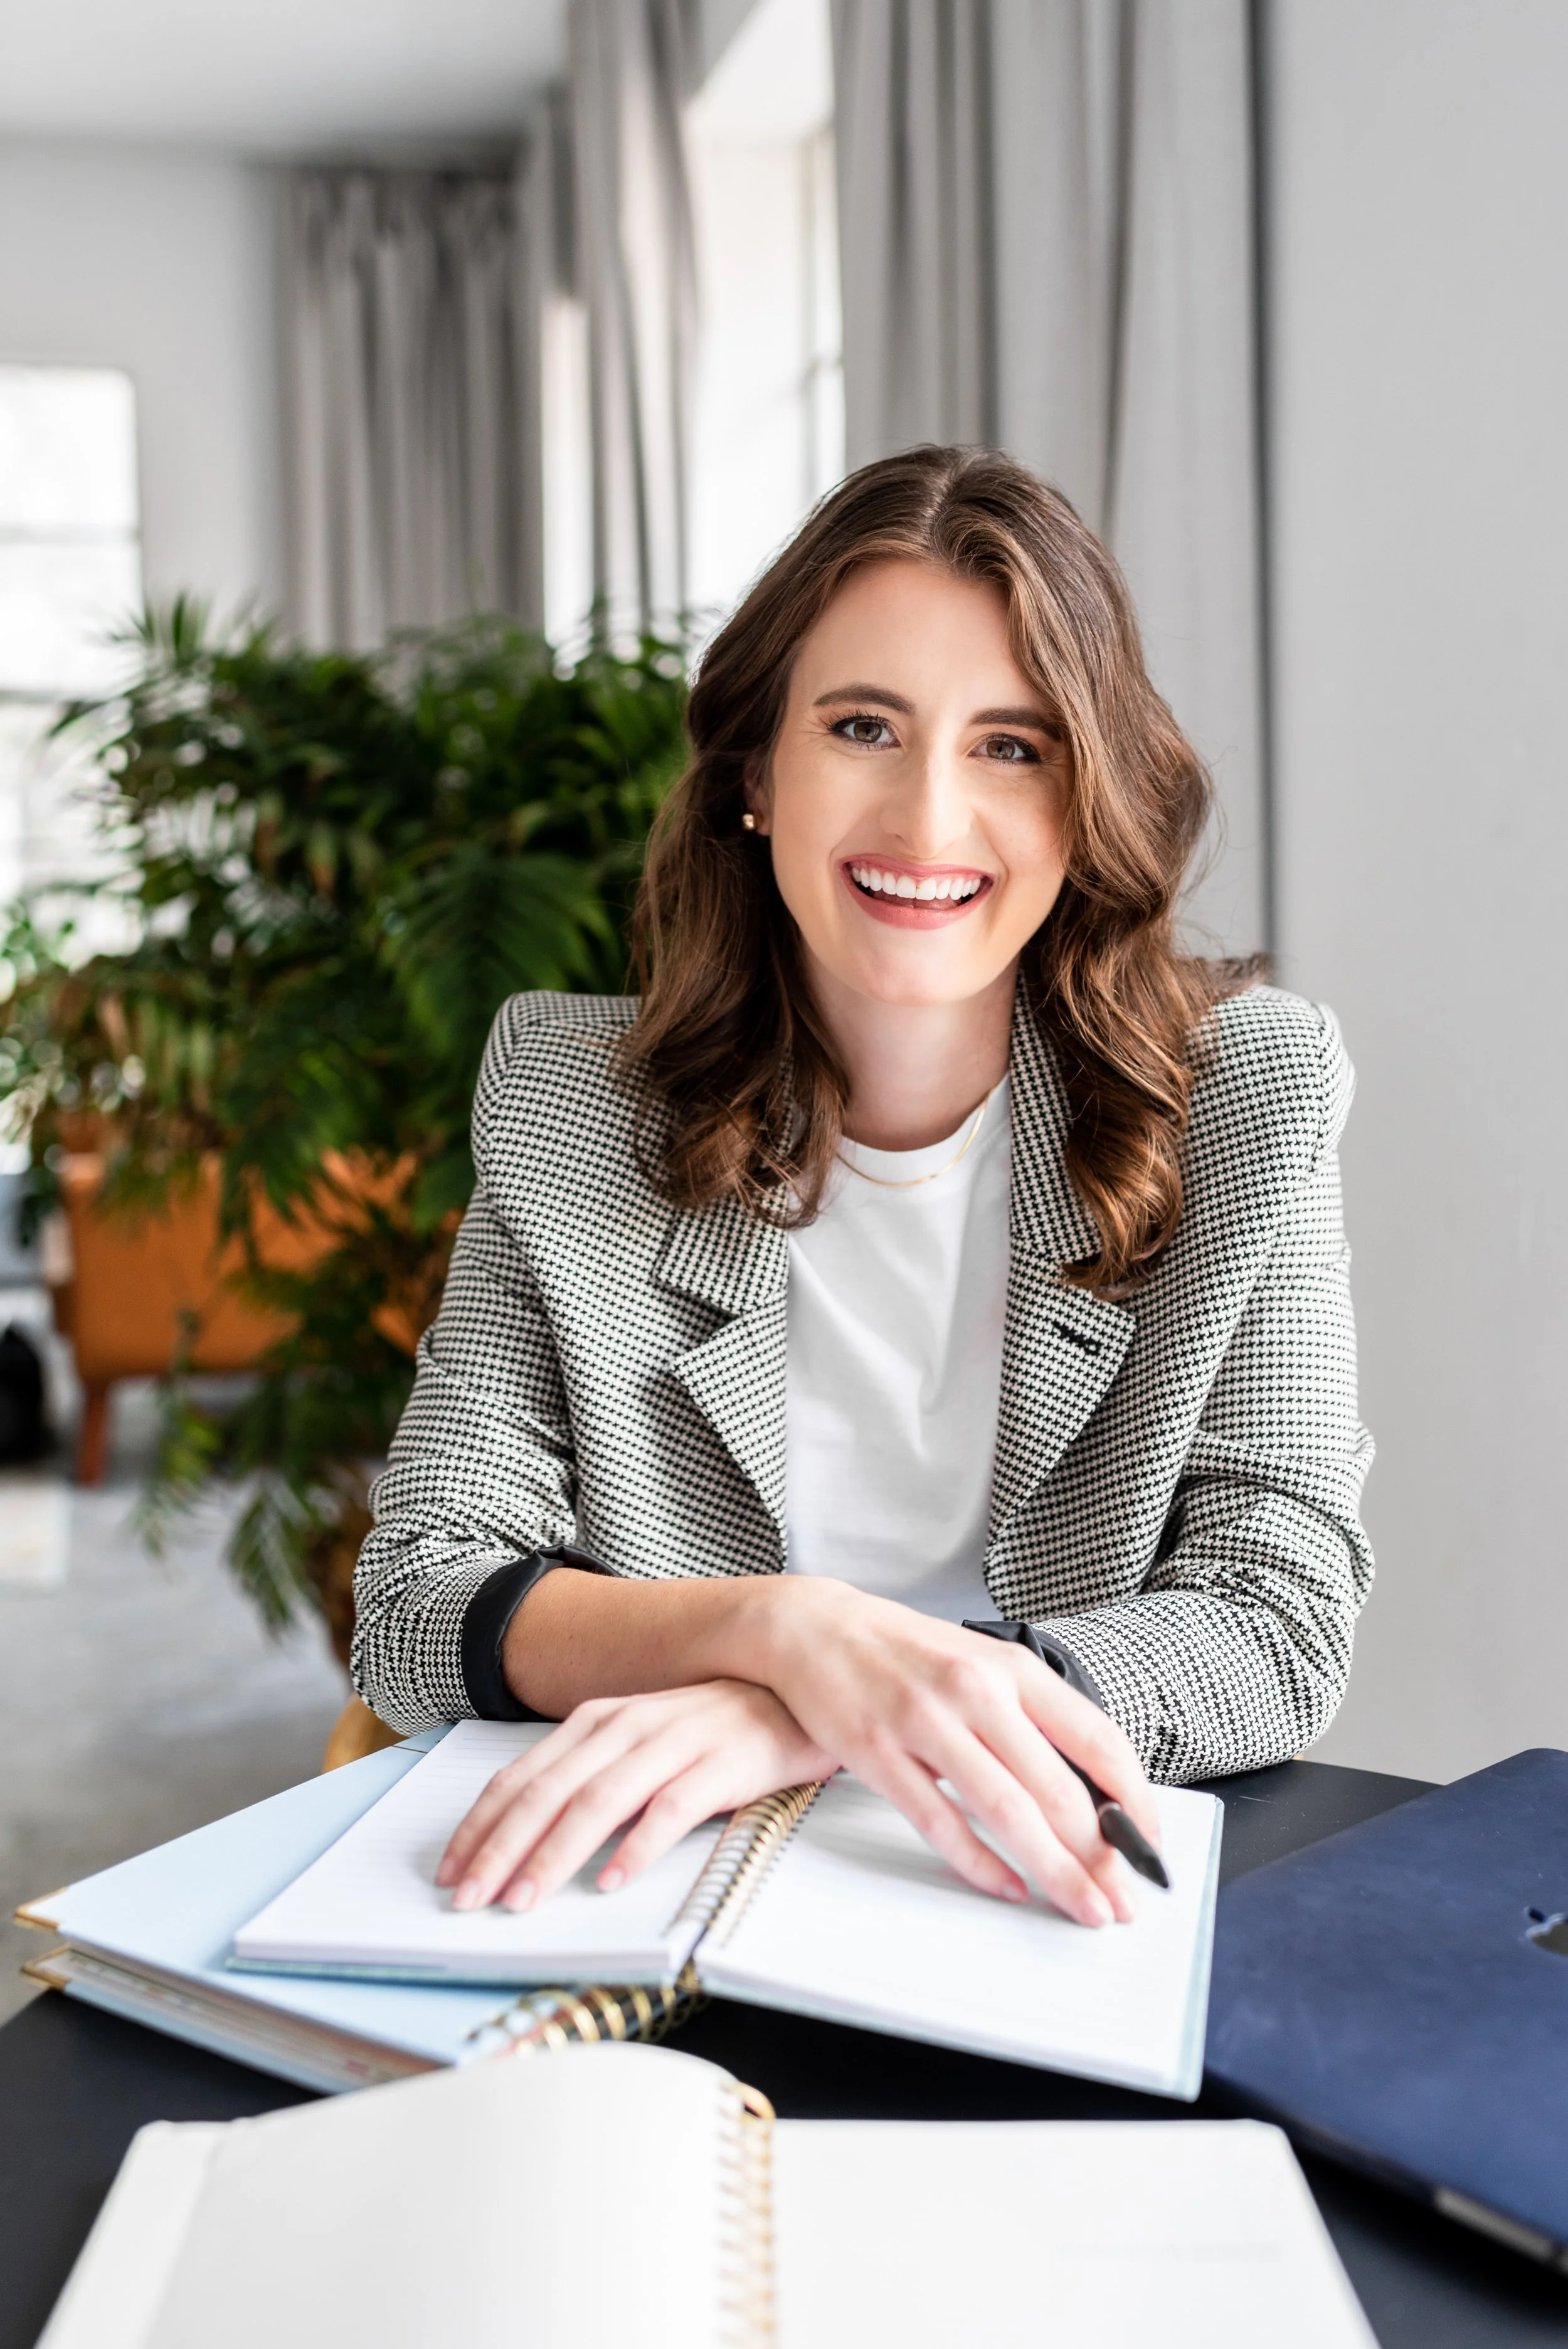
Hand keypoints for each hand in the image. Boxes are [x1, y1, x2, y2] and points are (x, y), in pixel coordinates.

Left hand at [436, 1679, 833, 1911]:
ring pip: (598, 1802)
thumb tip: (528, 1831)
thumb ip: (590, 1774)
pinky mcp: (719, 1765)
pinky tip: (610, 1880)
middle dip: (502, 1848)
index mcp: (598, 1721)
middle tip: (470, 1898)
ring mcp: (673, 1743)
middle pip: (548, 1792)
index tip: (451, 1871)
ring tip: (524, 1898)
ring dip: (554, 1854)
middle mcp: (627, 1727)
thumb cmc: (710, 1726)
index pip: (522, 1776)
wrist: (797, 1690)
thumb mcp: (638, 1740)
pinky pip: (669, 1809)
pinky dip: (635, 1846)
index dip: (481, 1825)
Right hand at [751, 1580, 1159, 1926]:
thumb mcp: (982, 1663)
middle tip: (1124, 1901)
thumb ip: (1032, 1717)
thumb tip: (1092, 1791)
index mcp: (1012, 1667)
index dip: (1135, 1800)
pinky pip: (940, 1822)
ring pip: (1007, 1812)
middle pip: (1057, 1789)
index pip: (1097, 1739)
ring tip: (1085, 1908)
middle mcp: (976, 1692)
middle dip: (1101, 1856)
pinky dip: (980, 1863)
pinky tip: (1009, 1889)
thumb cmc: (906, 1653)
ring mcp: (926, 1723)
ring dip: (1054, 1870)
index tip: (1150, 1846)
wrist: (814, 1628)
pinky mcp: (879, 1754)